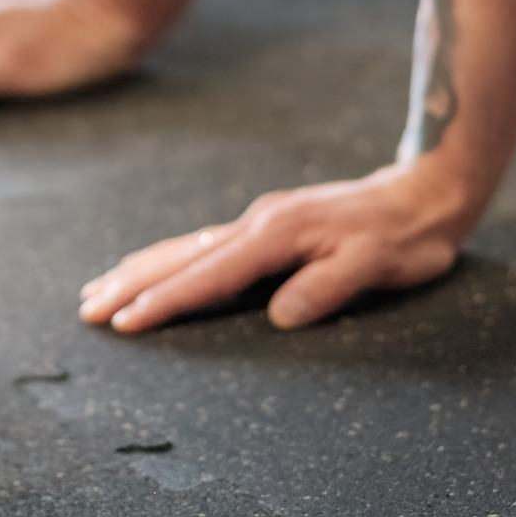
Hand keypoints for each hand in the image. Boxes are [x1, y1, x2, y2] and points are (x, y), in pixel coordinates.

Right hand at [79, 163, 474, 331]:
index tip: (126, 324)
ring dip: (142, 268)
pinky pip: (207, 244)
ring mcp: (262, 220)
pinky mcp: (271, 224)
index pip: (209, 277)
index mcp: (278, 237)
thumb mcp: (378, 266)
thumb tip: (279, 317)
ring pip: (187, 247)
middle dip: (132, 283)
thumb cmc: (407, 238)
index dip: (166, 303)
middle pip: (181, 257)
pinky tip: (161, 268)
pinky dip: (173, 259)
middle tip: (86, 309)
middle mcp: (260, 223)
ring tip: (101, 287)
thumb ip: (328, 289)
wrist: (428, 192)